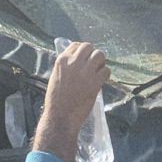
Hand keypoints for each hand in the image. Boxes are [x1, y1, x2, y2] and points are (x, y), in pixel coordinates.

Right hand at [33, 41, 110, 161]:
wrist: (61, 116)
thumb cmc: (56, 100)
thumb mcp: (56, 77)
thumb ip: (66, 67)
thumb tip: (77, 61)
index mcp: (62, 60)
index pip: (76, 45)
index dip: (83, 51)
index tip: (85, 59)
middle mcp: (73, 63)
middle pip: (89, 47)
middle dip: (92, 54)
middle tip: (94, 65)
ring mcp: (85, 72)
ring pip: (99, 55)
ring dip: (101, 62)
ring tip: (98, 72)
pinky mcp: (95, 82)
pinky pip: (106, 71)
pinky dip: (105, 74)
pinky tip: (101, 81)